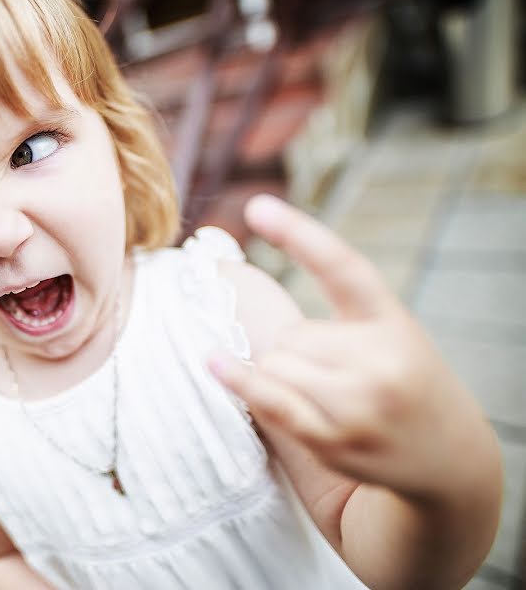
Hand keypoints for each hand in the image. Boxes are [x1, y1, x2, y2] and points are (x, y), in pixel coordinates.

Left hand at [210, 195, 486, 497]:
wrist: (449, 457)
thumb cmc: (404, 382)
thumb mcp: (392, 334)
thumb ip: (339, 310)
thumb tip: (238, 280)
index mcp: (393, 320)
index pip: (342, 267)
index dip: (298, 234)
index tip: (256, 205)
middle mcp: (380, 359)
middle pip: (290, 335)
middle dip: (297, 351)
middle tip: (338, 375)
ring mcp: (357, 403)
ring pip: (274, 365)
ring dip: (282, 377)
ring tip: (329, 397)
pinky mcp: (332, 440)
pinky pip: (269, 400)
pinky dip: (239, 381)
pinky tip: (214, 362)